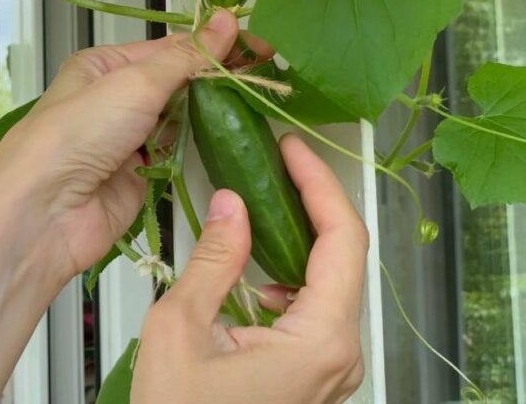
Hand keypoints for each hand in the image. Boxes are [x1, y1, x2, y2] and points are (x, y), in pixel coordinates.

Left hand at [0, 9, 268, 281]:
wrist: (44, 214)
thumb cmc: (78, 135)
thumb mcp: (135, 83)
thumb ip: (187, 57)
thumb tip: (226, 19)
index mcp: (104, 65)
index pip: (170, 48)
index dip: (215, 44)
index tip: (260, 46)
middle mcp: (114, 99)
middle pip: (177, 82)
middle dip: (217, 76)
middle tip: (269, 73)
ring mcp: (127, 140)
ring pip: (180, 118)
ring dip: (212, 111)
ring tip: (259, 100)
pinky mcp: (140, 177)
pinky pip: (177, 154)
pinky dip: (200, 146)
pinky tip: (231, 136)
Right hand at [132, 136, 367, 403]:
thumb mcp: (182, 329)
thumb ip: (214, 259)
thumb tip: (231, 205)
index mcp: (320, 340)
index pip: (342, 239)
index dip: (320, 183)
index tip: (292, 149)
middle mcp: (340, 355)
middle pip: (343, 256)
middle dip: (310, 202)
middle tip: (277, 162)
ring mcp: (330, 368)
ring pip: (329, 282)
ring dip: (297, 238)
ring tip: (262, 203)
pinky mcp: (313, 375)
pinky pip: (315, 310)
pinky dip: (288, 276)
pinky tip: (254, 269)